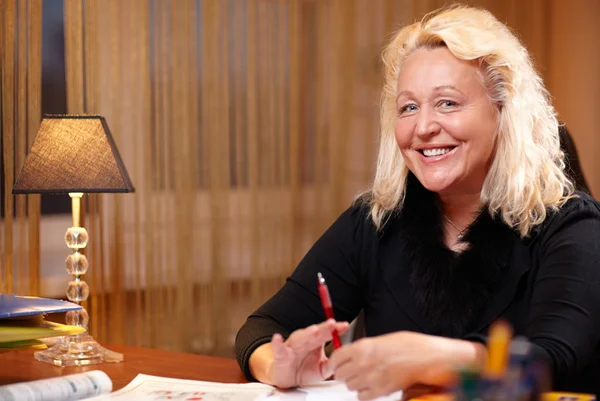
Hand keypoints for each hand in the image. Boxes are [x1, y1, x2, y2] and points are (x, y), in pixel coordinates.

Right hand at [250, 319, 349, 388]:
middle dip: (324, 327)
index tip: (345, 325)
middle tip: (333, 323)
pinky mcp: (281, 354)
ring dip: (306, 333)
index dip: (336, 329)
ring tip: (314, 330)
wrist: (287, 378)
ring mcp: (292, 346)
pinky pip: (279, 348)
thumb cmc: (305, 370)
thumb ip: (332, 365)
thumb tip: (343, 360)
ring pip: (299, 337)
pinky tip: (278, 338)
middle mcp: (305, 340)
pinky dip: (278, 343)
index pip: (327, 332)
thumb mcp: (322, 370)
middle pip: (316, 332)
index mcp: (316, 342)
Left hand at [326, 331, 483, 400]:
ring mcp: (371, 378)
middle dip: (344, 374)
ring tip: (366, 377)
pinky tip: (373, 385)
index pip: (336, 358)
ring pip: (350, 386)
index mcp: (362, 347)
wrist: (426, 357)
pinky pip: (362, 396)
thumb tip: (352, 354)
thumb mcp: (381, 340)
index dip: (334, 363)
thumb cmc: (408, 346)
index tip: (335, 365)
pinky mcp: (381, 391)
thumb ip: (363, 349)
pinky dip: (365, 393)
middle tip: (351, 371)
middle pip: (341, 375)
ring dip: (355, 383)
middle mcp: (364, 363)